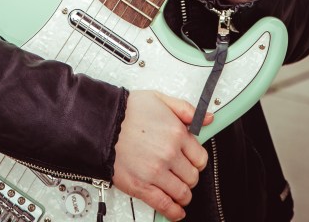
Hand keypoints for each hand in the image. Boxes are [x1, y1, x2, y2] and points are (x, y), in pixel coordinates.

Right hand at [113, 90, 209, 220]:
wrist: (101, 122)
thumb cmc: (127, 110)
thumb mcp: (159, 99)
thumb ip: (185, 109)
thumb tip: (207, 118)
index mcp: (176, 133)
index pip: (201, 158)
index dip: (197, 161)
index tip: (192, 161)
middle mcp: (169, 154)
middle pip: (192, 177)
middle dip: (189, 176)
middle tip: (181, 173)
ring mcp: (156, 172)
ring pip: (182, 193)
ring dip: (183, 194)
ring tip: (178, 191)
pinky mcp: (142, 186)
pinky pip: (165, 205)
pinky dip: (173, 212)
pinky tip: (176, 211)